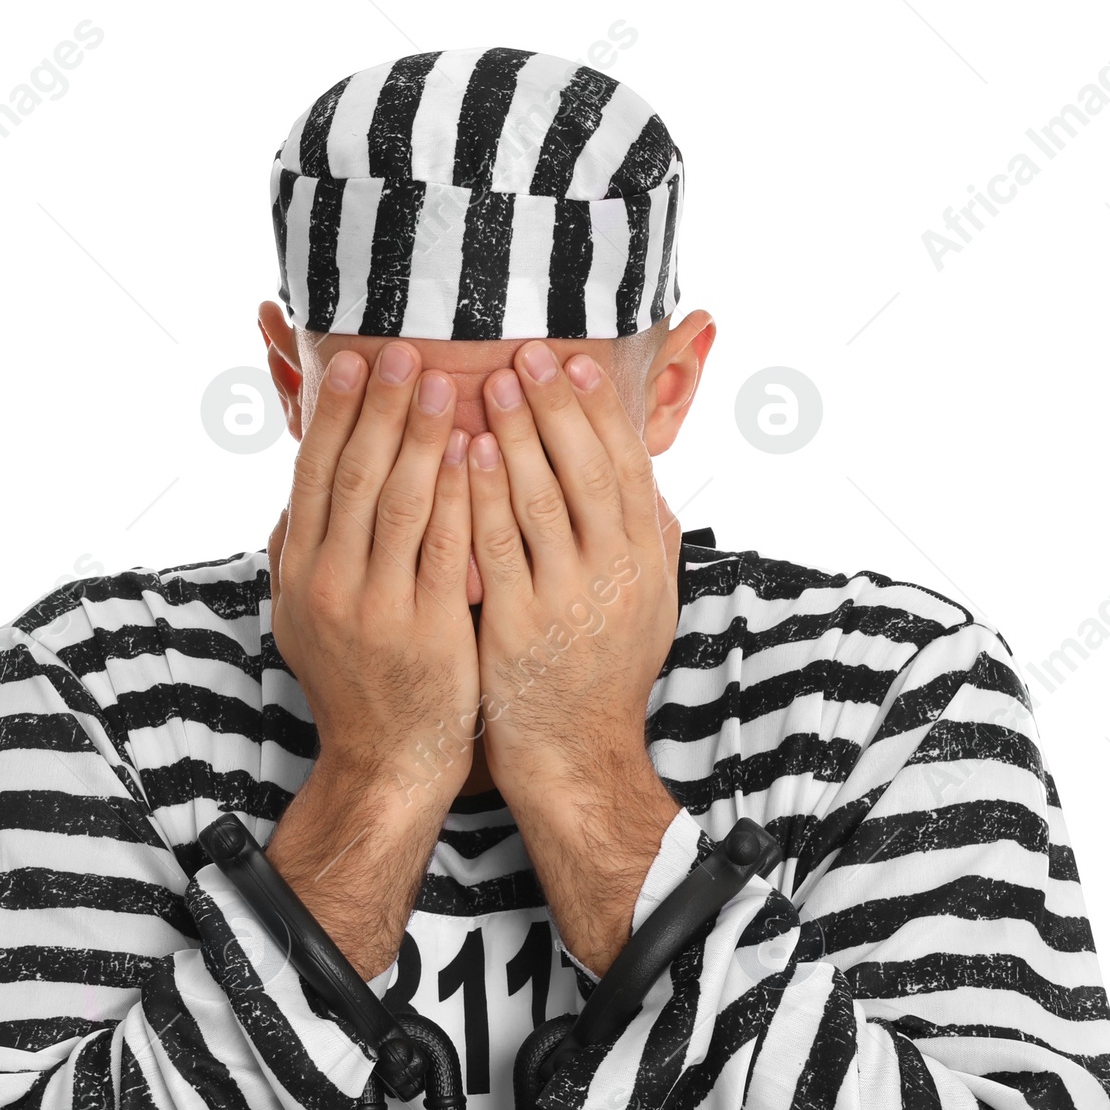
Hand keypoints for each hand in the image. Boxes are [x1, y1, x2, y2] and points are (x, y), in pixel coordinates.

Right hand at [268, 342, 478, 811]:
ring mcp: (377, 609)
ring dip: (421, 436)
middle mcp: (328, 585)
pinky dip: (458, 495)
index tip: (353, 360)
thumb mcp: (305, 617)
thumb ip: (302, 553)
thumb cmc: (356, 681)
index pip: (313, 475)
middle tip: (404, 349)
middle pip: (354, 476)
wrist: (386, 761)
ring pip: (399, 503)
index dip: (334, 414)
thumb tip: (297, 490)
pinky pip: (444, 548)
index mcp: (298, 573)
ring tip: (445, 381)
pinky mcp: (428, 630)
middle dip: (379, 407)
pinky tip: (475, 453)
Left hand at [465, 341, 681, 805]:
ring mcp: (565, 602)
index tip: (577, 364)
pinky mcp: (515, 627)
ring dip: (515, 436)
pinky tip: (462, 455)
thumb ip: (648, 544)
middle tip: (526, 353)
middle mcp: (614, 578)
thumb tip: (648, 479)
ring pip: (541, 501)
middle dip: (555, 407)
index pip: (627, 470)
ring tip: (487, 384)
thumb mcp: (647, 609)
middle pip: (585, 472)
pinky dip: (480, 496)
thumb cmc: (601, 677)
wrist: (574, 757)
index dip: (602, 413)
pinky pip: (494, 547)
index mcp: (645, 565)